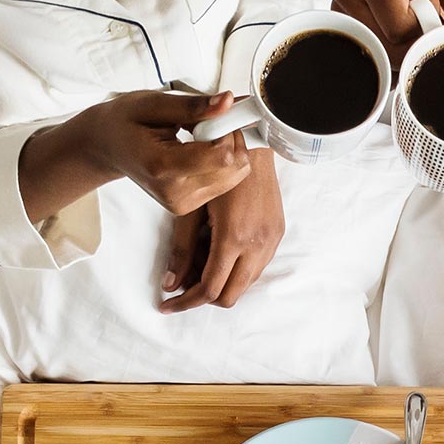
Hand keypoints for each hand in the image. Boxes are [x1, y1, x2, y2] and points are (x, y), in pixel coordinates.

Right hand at [80, 89, 250, 215]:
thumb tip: (228, 102)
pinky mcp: (191, 206)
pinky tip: (199, 149)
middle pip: (233, 168)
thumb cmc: (126, 122)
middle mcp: (175, 193)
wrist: (109, 147)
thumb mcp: (153, 103)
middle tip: (206, 122)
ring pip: (235, 176)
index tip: (215, 113)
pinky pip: (226, 182)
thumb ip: (193, 106)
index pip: (221, 156)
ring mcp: (183, 204)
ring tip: (199, 136)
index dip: (226, 129)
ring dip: (227, 149)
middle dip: (229, 138)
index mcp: (162, 167)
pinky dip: (221, 161)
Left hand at [160, 149, 284, 312]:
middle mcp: (258, 244)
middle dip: (203, 298)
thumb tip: (170, 285)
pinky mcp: (276, 233)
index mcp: (234, 236)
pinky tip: (218, 251)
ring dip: (221, 282)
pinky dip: (235, 269)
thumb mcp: (189, 208)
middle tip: (182, 285)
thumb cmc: (212, 166)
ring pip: (245, 284)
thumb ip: (181, 250)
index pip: (210, 289)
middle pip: (230, 296)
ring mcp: (271, 240)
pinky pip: (255, 267)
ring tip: (198, 262)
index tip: (167, 305)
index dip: (186, 302)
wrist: (251, 138)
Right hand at [330, 0, 443, 64]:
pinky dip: (394, 42)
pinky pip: (374, 47)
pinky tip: (397, 14)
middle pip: (388, 46)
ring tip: (407, 2)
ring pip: (381, 51)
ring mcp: (340, 6)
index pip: (400, 29)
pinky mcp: (343, 19)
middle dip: (416, 34)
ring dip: (405, 39)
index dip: (427, 18)